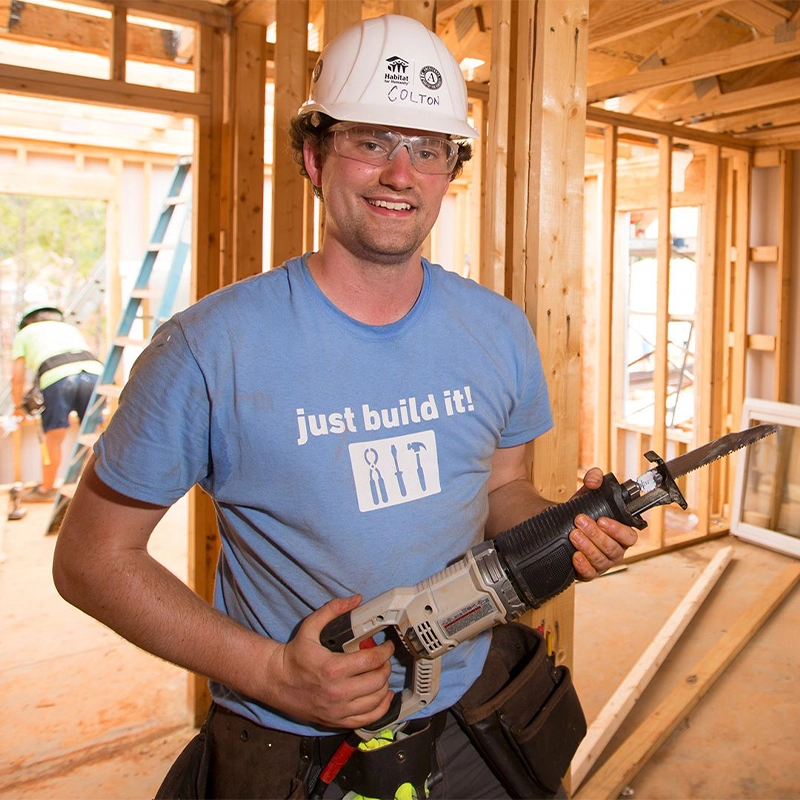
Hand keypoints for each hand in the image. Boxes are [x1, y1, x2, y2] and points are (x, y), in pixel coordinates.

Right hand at [262, 595, 394, 729]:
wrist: (275, 682)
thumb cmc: (294, 656)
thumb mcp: (310, 627)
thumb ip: (333, 610)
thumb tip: (355, 600)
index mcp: (333, 668)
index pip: (371, 660)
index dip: (385, 651)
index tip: (387, 646)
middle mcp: (337, 692)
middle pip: (377, 681)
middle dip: (386, 667)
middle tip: (384, 659)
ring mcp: (338, 710)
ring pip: (376, 701)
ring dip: (385, 686)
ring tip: (382, 675)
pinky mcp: (337, 721)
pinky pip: (368, 719)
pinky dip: (380, 708)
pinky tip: (383, 697)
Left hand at [568, 467, 637, 579]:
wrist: (560, 525)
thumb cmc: (581, 511)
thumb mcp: (586, 493)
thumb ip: (593, 480)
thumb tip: (594, 480)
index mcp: (621, 533)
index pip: (630, 536)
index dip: (618, 529)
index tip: (601, 519)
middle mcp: (615, 550)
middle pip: (613, 548)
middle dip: (596, 535)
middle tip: (580, 521)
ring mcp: (602, 563)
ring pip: (601, 560)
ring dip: (588, 547)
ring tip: (573, 534)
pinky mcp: (588, 573)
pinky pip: (589, 574)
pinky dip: (583, 565)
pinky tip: (575, 556)